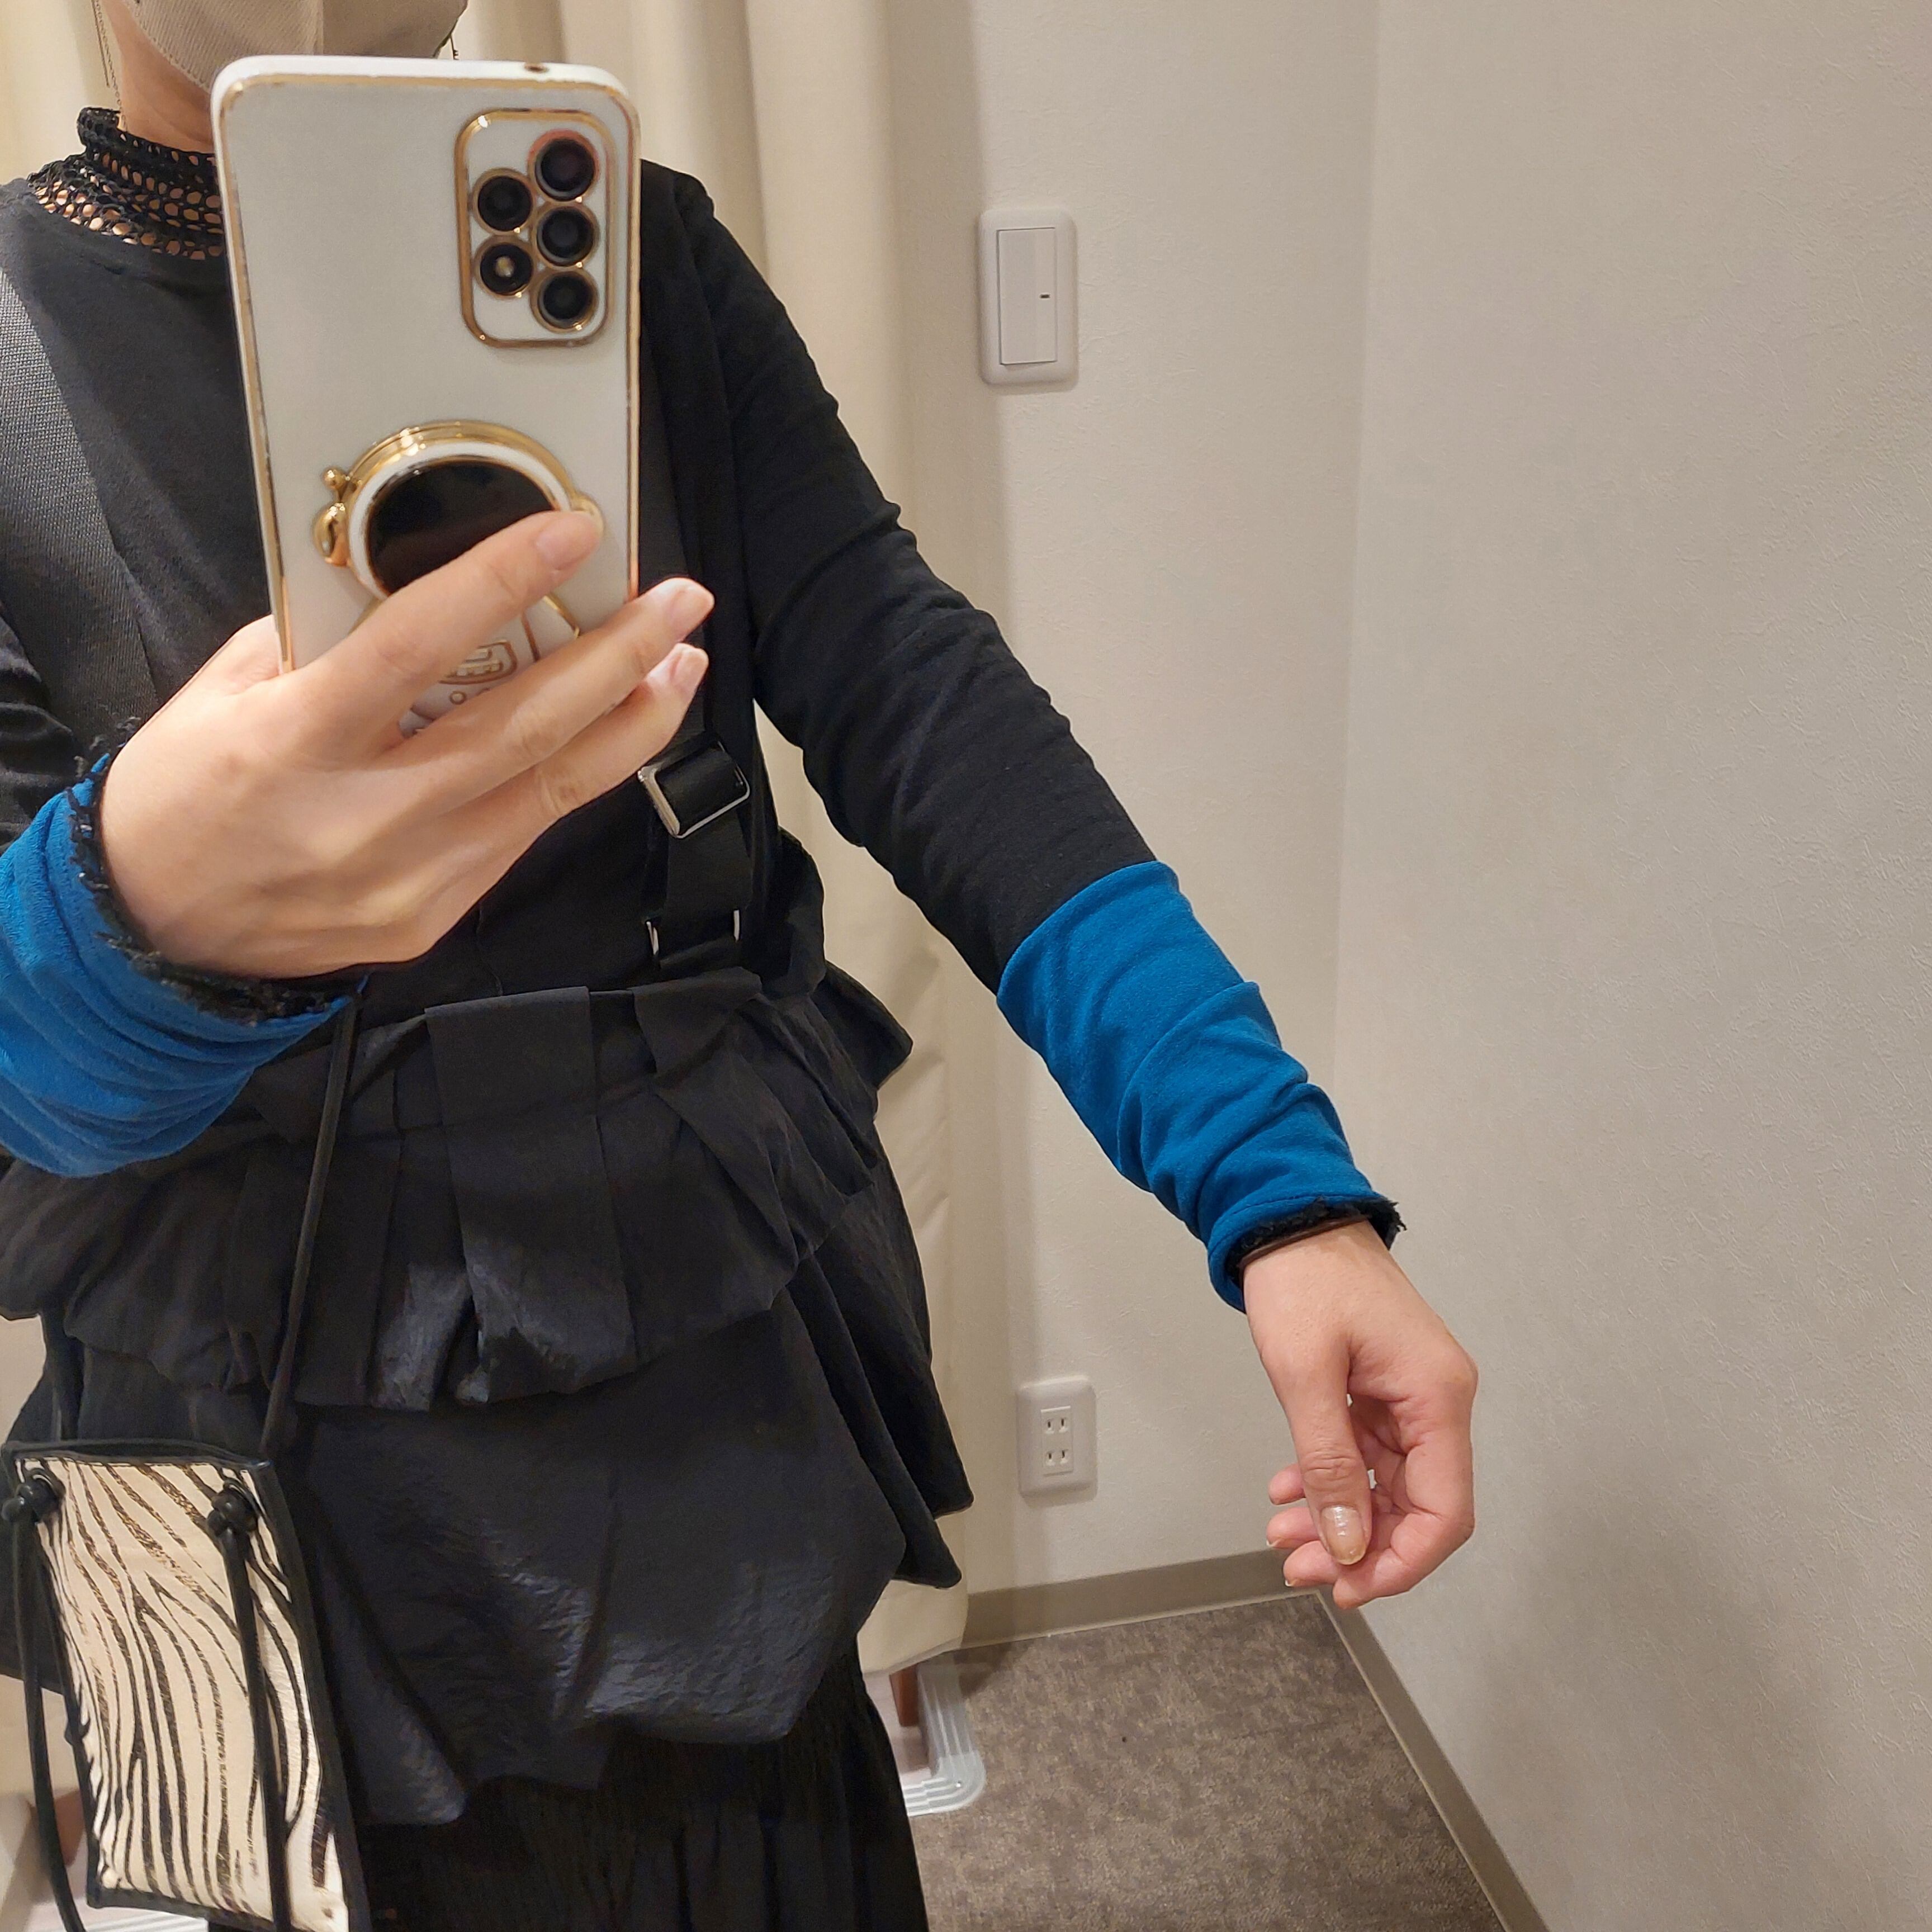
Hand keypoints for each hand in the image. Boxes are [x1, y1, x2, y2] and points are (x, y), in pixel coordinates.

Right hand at [101, 511, 711, 979]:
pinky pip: (521, 834)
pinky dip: (575, 777)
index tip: (577, 532)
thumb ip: (321, 640)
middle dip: (618, 658)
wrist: (151, 933)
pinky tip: (612, 732)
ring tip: (681, 664)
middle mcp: (366, 815)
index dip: (504, 581)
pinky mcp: (434, 919)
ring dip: (630, 722)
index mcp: (296, 740)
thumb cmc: (182, 793)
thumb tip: (416, 581)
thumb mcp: (224, 693)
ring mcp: (410, 879)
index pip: (418, 645)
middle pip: (523, 727)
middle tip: (682, 603)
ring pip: (551, 791)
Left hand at [1247, 1221, 1476, 1609]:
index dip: (1403, 1562)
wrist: (1289, 1218)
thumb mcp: (1306, 1374)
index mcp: (1438, 1396)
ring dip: (1338, 1519)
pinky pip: (1367, 1458)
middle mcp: (1437, 1401)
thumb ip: (1329, 1464)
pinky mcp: (1382, 1392)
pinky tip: (1288, 1492)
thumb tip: (1347, 1544)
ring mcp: (1411, 1397)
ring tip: (1280, 1534)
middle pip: (1416, 1507)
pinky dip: (1331, 1481)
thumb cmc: (1303, 1279)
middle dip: (1358, 1547)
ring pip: (1388, 1488)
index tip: (1347, 1587)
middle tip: (1295, 1566)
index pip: (1446, 1512)